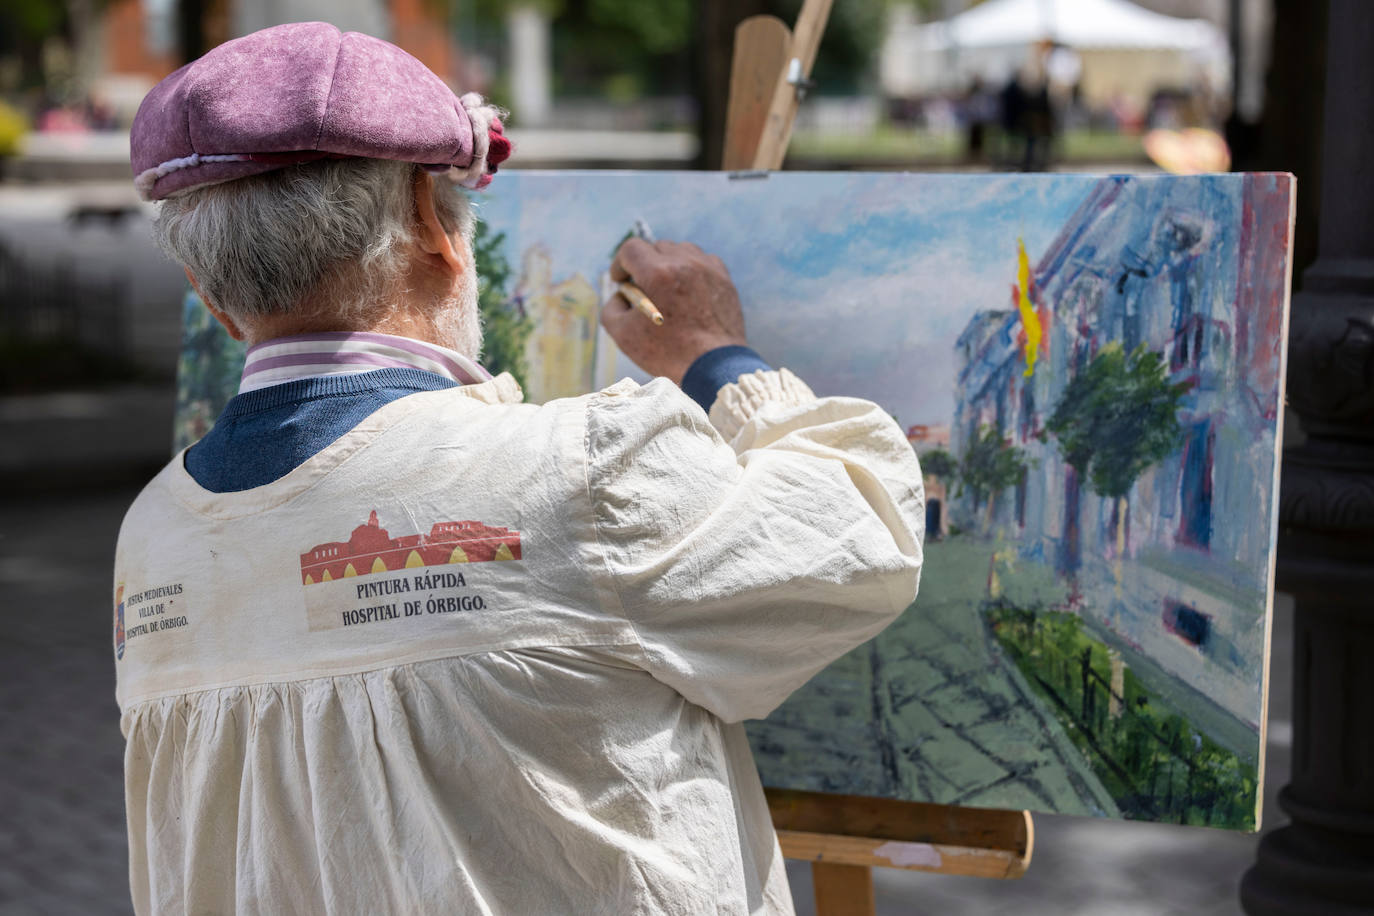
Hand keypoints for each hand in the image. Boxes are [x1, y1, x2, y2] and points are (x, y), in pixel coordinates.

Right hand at [601, 239, 747, 383]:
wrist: (713, 367)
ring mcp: (707, 269)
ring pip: (681, 250)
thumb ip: (612, 307)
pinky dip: (691, 270)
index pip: (631, 249)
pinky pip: (703, 261)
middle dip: (643, 266)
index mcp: (658, 273)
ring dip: (668, 264)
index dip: (620, 264)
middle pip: (656, 248)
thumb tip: (621, 295)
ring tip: (666, 288)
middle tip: (642, 289)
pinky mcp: (724, 279)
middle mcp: (684, 263)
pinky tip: (687, 290)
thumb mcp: (622, 334)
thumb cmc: (667, 353)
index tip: (620, 280)